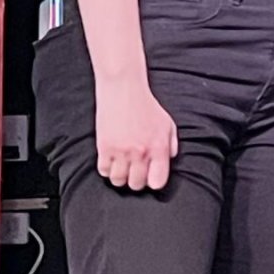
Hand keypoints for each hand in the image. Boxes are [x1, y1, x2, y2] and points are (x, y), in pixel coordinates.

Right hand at [95, 77, 178, 191]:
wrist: (123, 89)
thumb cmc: (146, 106)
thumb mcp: (167, 124)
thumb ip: (171, 145)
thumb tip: (169, 161)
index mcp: (158, 147)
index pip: (157, 182)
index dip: (153, 182)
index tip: (150, 177)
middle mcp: (141, 152)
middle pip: (137, 185)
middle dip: (136, 180)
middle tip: (134, 170)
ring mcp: (121, 151)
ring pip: (118, 181)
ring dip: (120, 176)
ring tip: (122, 166)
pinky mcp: (104, 147)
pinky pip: (103, 171)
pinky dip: (106, 168)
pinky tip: (111, 159)